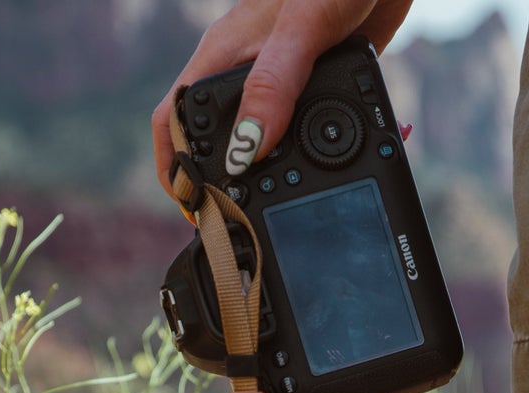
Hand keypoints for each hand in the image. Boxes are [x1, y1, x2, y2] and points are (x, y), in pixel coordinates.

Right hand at [152, 0, 414, 199]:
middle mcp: (246, 72)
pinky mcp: (316, 84)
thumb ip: (274, 85)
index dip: (175, 171)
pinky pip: (309, 131)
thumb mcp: (303, 29)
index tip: (196, 212)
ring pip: (263, 142)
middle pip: (216, 141)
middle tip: (243, 227)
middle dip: (225, 186)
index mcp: (223, 56)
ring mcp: (281, 81)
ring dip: (278, 178)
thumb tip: (248, 150)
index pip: (176, 120)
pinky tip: (353, 165)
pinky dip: (326, 155)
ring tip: (295, 210)